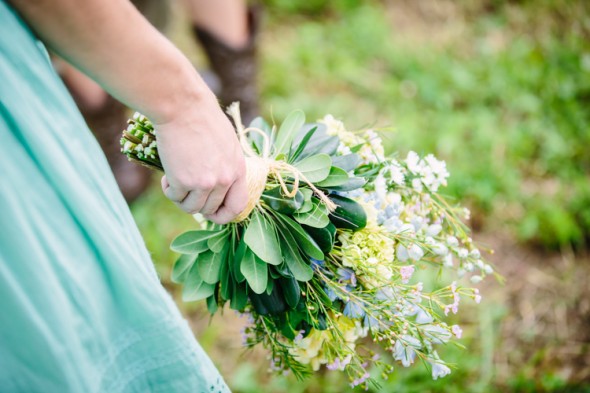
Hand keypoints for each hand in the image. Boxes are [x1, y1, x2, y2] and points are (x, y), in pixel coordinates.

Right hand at [155, 96, 247, 223]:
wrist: (183, 107)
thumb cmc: (202, 119)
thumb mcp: (226, 143)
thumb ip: (225, 166)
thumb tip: (217, 188)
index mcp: (238, 170)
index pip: (238, 206)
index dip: (224, 215)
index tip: (211, 214)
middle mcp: (224, 180)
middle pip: (210, 209)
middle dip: (196, 204)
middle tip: (185, 191)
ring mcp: (204, 182)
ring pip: (191, 208)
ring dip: (181, 199)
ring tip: (175, 181)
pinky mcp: (183, 181)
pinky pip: (174, 197)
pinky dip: (168, 189)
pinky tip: (167, 174)